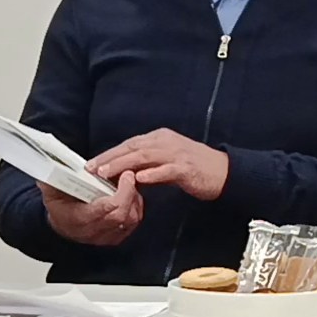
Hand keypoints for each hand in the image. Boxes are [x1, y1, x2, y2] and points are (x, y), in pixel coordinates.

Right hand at [41, 172, 142, 245]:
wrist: (63, 225)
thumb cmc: (59, 206)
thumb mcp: (51, 192)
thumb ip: (52, 179)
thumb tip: (50, 165)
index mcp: (77, 219)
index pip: (101, 211)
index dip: (116, 196)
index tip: (124, 177)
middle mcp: (93, 231)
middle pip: (120, 215)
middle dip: (128, 193)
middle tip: (129, 175)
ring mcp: (107, 236)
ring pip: (130, 219)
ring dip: (133, 198)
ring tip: (129, 182)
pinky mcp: (117, 236)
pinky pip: (134, 221)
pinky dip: (136, 206)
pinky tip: (130, 193)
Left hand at [88, 129, 229, 200]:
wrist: (224, 172)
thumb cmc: (195, 168)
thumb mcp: (167, 161)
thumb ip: (147, 163)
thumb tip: (125, 172)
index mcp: (160, 138)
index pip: (129, 144)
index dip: (110, 153)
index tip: (92, 163)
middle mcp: (166, 142)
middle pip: (133, 147)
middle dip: (110, 158)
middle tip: (92, 168)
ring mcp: (177, 154)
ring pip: (145, 156)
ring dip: (124, 164)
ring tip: (107, 173)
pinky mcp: (186, 168)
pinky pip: (166, 170)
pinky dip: (152, 173)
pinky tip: (139, 179)